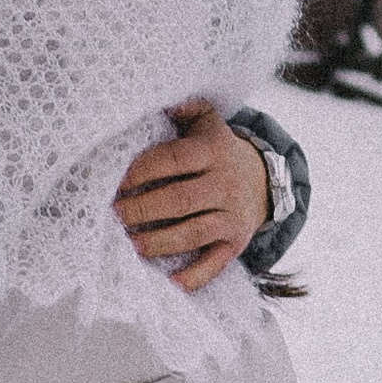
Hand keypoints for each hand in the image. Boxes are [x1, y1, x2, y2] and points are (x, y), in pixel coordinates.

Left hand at [114, 102, 270, 292]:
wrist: (265, 180)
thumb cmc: (218, 150)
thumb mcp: (208, 123)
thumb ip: (186, 108)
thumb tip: (161, 100)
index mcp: (213, 152)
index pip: (175, 159)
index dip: (144, 170)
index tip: (117, 182)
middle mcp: (225, 184)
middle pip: (180, 200)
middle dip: (144, 209)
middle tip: (115, 215)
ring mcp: (232, 216)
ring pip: (193, 233)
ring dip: (160, 241)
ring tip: (132, 245)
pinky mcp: (236, 242)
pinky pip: (216, 263)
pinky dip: (195, 276)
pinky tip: (171, 283)